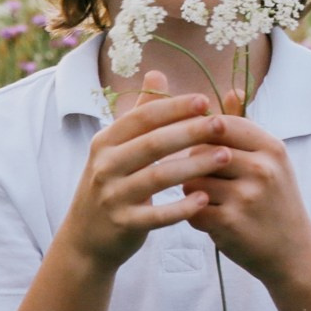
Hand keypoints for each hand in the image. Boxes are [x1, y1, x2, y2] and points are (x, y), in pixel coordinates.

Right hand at [56, 77, 230, 270]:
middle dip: (190, 131)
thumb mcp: (117, 148)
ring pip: (158, 177)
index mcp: (106, 142)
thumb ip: (140, 113)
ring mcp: (112, 196)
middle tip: (222, 124)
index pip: (143, 118)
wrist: (85, 238)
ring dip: (194, 165)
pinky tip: (205, 199)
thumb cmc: (111, 186)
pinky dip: (181, 208)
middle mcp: (105, 166)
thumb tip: (157, 73)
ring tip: (225, 157)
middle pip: (153, 144)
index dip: (174, 107)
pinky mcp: (122, 224)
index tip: (206, 101)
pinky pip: (156, 215)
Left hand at [174, 99, 310, 284]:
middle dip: (192, 163)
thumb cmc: (276, 201)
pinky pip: (192, 209)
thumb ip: (245, 127)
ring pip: (191, 180)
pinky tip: (206, 217)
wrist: (293, 252)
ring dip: (190, 190)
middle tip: (199, 175)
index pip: (219, 123)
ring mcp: (246, 197)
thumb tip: (229, 90)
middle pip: (199, 150)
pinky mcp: (230, 223)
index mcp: (271, 147)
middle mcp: (262, 168)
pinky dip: (193, 214)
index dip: (198, 132)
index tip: (191, 142)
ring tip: (205, 198)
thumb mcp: (270, 161)